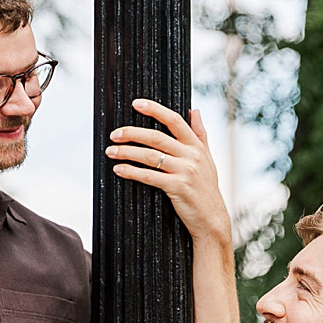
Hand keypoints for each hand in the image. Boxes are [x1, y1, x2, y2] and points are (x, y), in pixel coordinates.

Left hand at [105, 101, 231, 250]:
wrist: (212, 219)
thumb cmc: (206, 188)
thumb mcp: (207, 158)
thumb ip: (200, 134)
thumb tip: (195, 110)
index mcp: (197, 146)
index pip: (174, 120)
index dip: (155, 109)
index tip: (136, 104)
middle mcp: (192, 155)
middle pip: (157, 137)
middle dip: (132, 133)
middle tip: (114, 134)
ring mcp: (185, 171)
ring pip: (150, 156)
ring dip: (127, 152)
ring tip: (110, 151)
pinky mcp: (178, 187)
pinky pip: (149, 176)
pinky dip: (131, 172)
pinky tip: (118, 170)